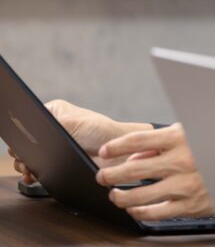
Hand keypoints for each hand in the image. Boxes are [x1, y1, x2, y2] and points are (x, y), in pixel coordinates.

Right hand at [7, 99, 150, 184]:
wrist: (118, 154)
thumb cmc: (103, 132)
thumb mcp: (76, 124)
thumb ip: (55, 125)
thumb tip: (32, 131)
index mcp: (54, 111)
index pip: (29, 119)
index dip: (22, 132)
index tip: (21, 143)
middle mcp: (50, 127)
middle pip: (25, 140)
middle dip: (21, 151)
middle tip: (24, 159)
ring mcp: (52, 146)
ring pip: (28, 155)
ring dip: (24, 164)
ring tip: (28, 169)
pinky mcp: (55, 162)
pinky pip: (37, 168)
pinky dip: (32, 173)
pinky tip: (32, 177)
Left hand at [95, 123, 213, 219]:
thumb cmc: (214, 148)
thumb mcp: (191, 134)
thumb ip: (161, 143)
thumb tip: (135, 155)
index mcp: (181, 138)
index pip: (138, 140)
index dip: (116, 146)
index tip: (105, 150)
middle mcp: (181, 161)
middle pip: (133, 170)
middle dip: (111, 174)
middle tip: (103, 176)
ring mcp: (185, 185)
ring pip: (139, 196)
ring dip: (120, 196)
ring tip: (114, 194)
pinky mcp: (190, 205)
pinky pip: (156, 213)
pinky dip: (139, 212)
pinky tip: (134, 209)